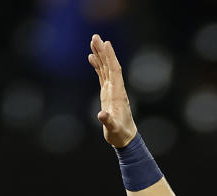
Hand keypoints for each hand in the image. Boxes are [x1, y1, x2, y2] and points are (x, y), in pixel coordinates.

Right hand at [88, 34, 137, 148]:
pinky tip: (92, 58)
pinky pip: (102, 75)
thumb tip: (101, 115)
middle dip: (103, 51)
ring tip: (93, 42)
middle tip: (95, 37)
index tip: (106, 44)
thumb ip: (107, 121)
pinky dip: (98, 65)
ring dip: (100, 55)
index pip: (114, 70)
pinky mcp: (108, 93)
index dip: (110, 57)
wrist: (124, 136)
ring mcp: (112, 89)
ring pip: (106, 68)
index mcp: (118, 93)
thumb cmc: (119, 132)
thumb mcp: (113, 128)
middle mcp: (116, 88)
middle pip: (109, 65)